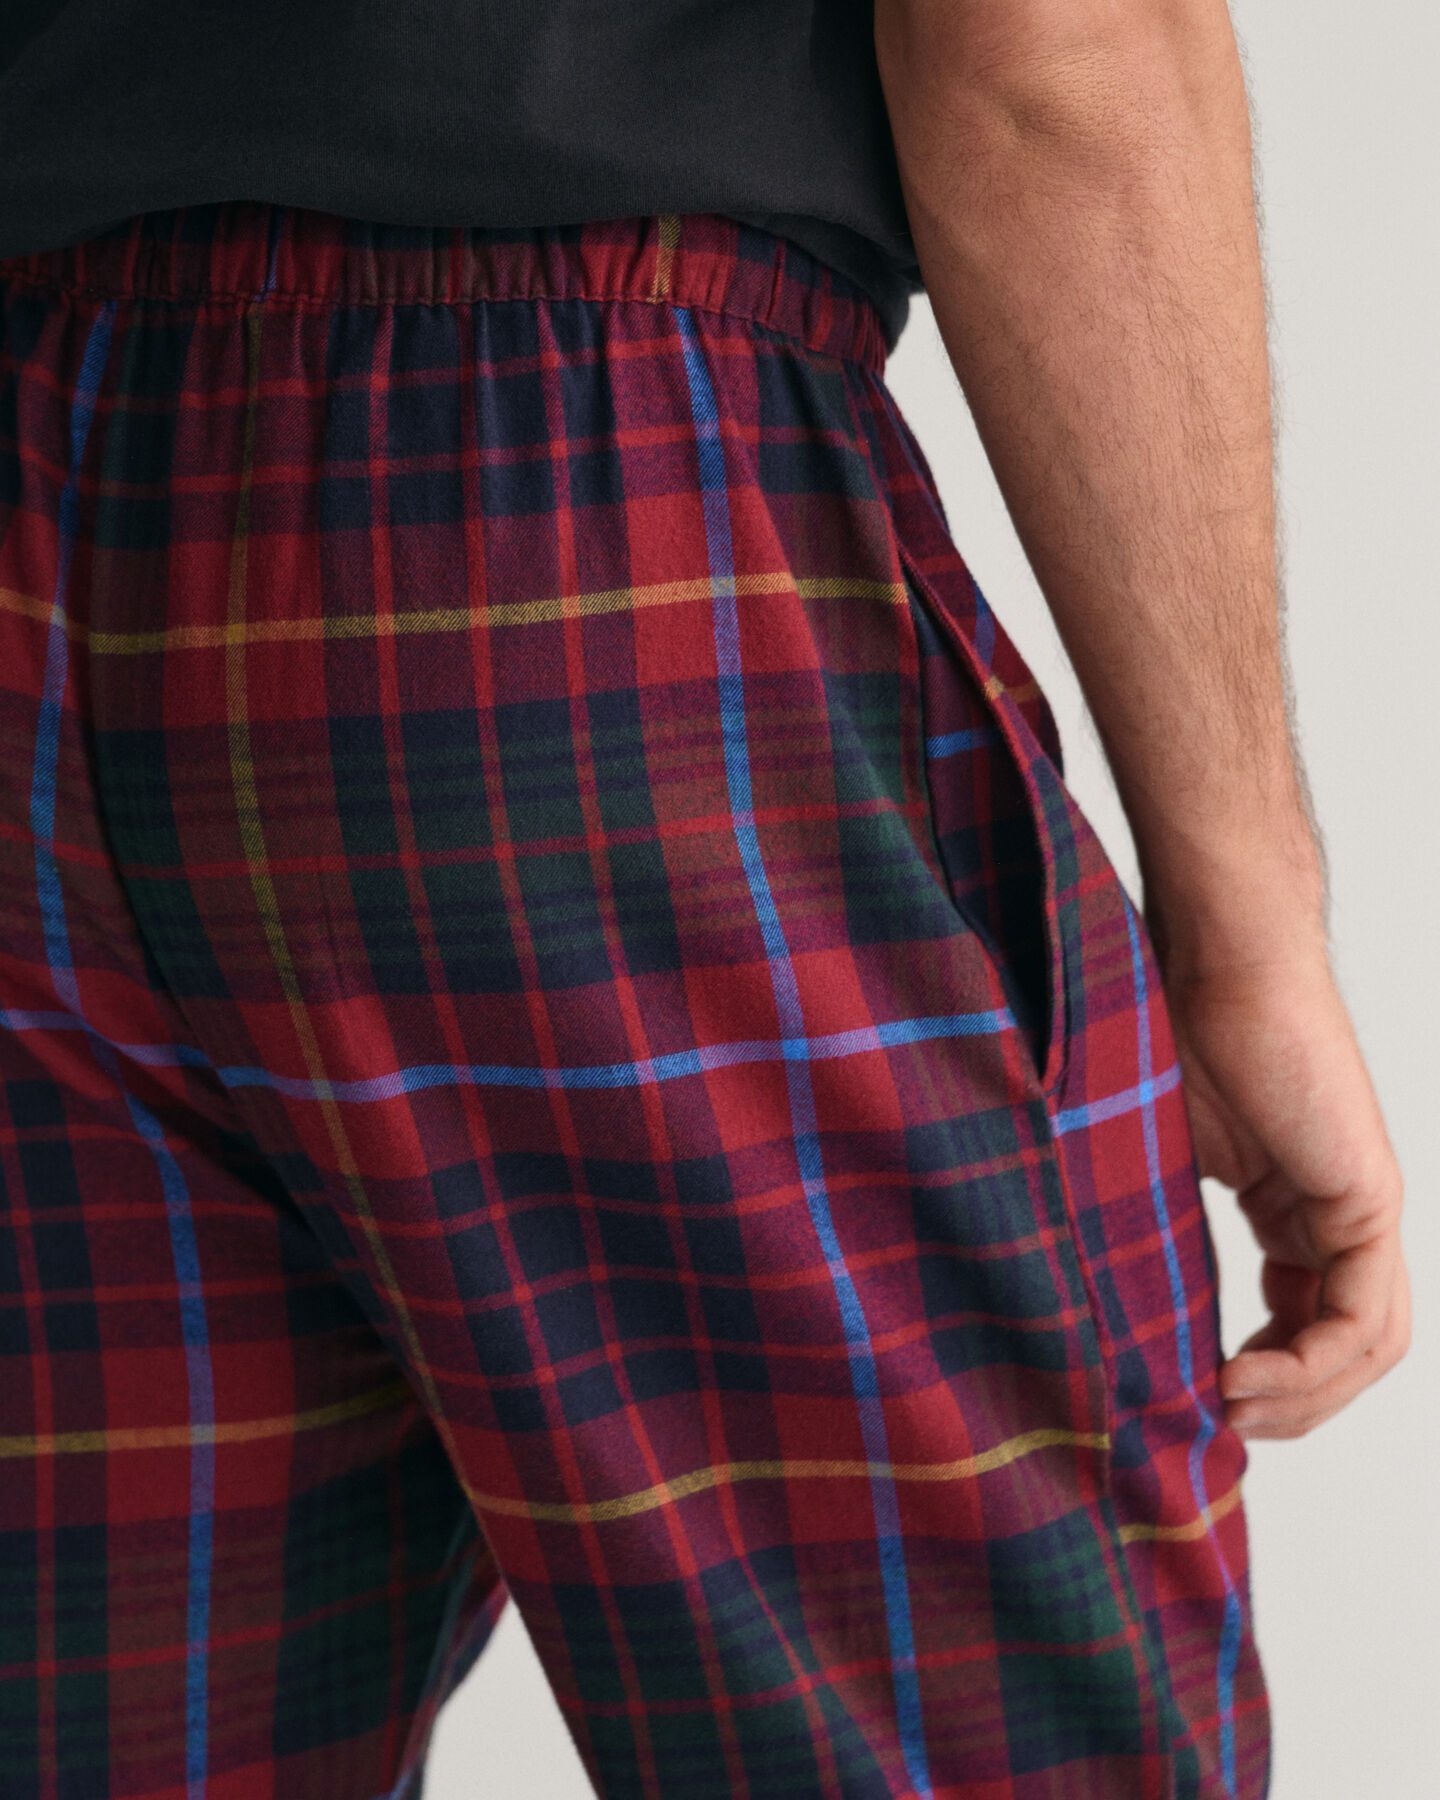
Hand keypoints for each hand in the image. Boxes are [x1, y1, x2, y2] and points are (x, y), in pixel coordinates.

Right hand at [1160, 949, 1408, 1438]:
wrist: (1210, 959)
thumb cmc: (1170, 1031)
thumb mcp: (1156, 1163)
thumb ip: (1161, 1233)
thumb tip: (1113, 1313)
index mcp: (1292, 1207)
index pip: (1304, 1322)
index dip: (1262, 1378)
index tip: (1197, 1397)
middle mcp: (1337, 1213)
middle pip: (1346, 1348)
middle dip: (1288, 1404)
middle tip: (1219, 1423)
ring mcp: (1360, 1206)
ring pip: (1367, 1345)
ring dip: (1302, 1397)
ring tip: (1230, 1405)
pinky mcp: (1367, 1196)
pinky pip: (1365, 1316)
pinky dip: (1312, 1363)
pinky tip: (1247, 1373)